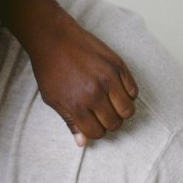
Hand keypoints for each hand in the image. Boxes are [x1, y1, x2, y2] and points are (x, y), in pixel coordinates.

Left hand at [29, 10, 137, 146]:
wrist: (54, 40)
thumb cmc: (49, 70)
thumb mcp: (52, 99)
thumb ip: (69, 121)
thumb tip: (82, 142)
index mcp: (77, 105)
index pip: (96, 133)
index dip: (94, 132)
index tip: (91, 124)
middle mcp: (95, 94)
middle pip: (115, 123)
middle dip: (109, 123)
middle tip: (101, 114)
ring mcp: (109, 79)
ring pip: (128, 110)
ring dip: (121, 111)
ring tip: (110, 104)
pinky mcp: (118, 66)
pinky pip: (133, 90)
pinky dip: (127, 95)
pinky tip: (115, 90)